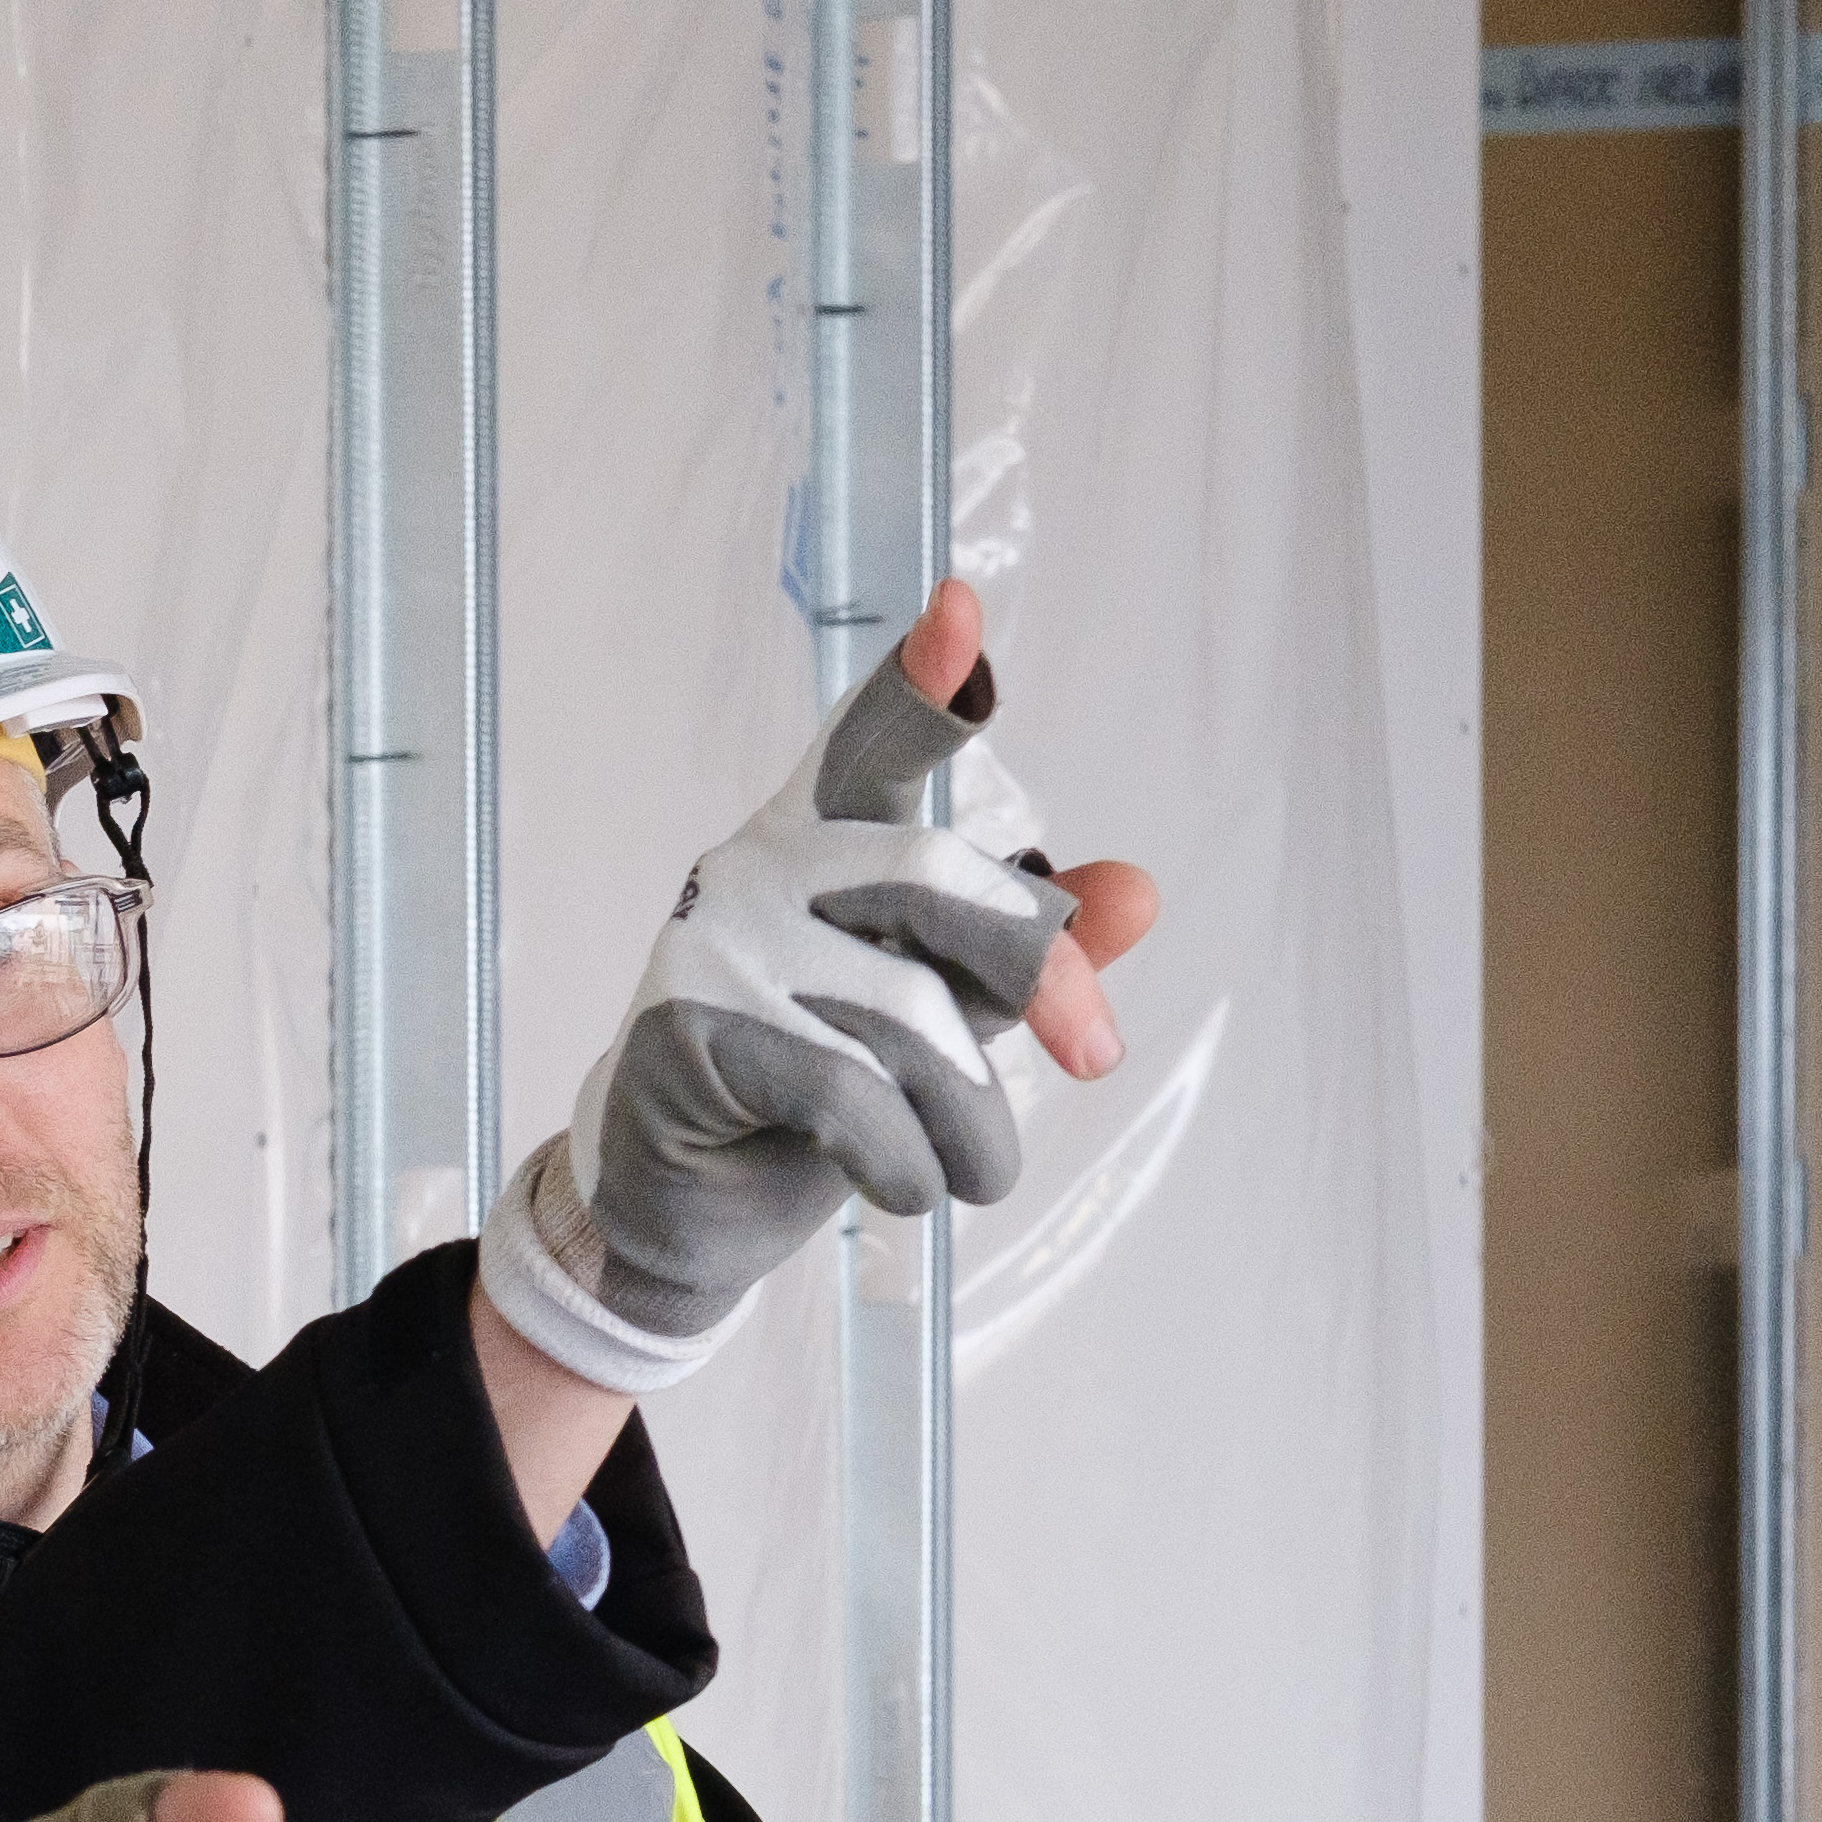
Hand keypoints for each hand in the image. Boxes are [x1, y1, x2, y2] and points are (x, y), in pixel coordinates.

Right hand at [473, 581, 1157, 1396]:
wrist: (684, 1209)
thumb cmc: (814, 1100)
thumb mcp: (937, 1019)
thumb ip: (1026, 957)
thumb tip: (1137, 894)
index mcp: (824, 837)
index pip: (874, 744)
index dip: (921, 684)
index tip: (964, 611)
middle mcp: (763, 864)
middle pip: (935, 876)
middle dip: (1038, 976)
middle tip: (1096, 1056)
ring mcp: (718, 940)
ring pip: (907, 1013)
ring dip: (974, 1120)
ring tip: (978, 1170)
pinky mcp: (689, 1029)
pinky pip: (850, 1094)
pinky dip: (908, 1164)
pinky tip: (905, 1187)